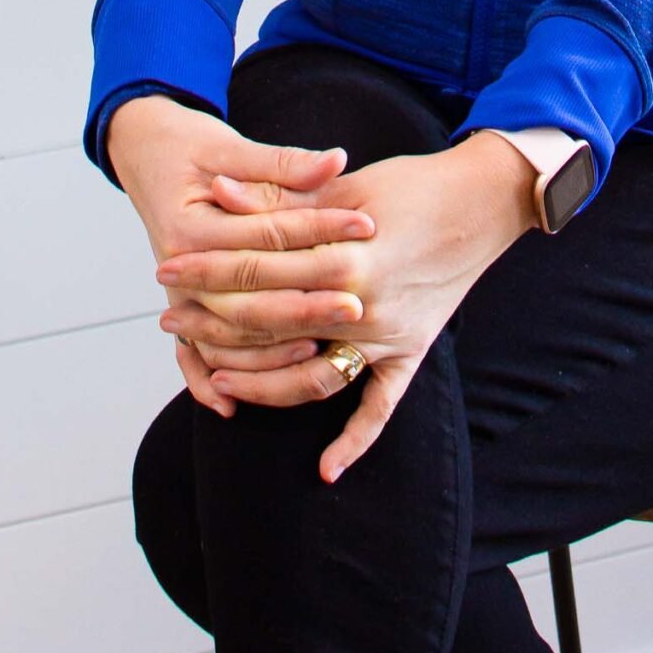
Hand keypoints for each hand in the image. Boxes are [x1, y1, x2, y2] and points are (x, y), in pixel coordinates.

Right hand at [106, 94, 375, 419]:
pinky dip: (209, 380)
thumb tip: (337, 161)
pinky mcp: (181, 303)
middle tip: (357, 304)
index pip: (268, 237)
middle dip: (306, 303)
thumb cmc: (188, 145)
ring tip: (322, 349)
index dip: (320, 231)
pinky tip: (233, 407)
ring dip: (270, 349)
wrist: (141, 151)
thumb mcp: (231, 146)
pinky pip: (194, 352)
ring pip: (227, 335)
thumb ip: (282, 163)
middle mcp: (178, 267)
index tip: (366, 228)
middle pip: (250, 298)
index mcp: (192, 227)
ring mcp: (177, 292)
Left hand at [157, 130, 536, 476]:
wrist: (484, 201)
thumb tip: (215, 191)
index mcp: (341, 254)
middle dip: (213, 322)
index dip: (206, 269)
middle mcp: (360, 304)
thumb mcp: (344, 183)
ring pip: (308, 377)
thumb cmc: (413, 183)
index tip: (168, 270)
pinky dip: (355, 441)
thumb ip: (279, 197)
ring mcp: (385, 335)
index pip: (255, 269)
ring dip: (258, 383)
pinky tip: (325, 470)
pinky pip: (380, 406)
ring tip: (214, 377)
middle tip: (171, 319)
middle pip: (269, 324)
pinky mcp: (410, 351)